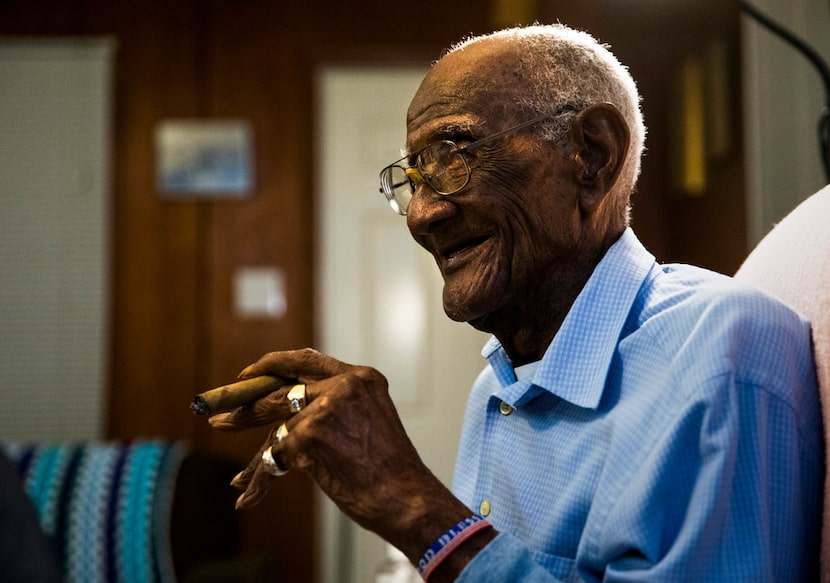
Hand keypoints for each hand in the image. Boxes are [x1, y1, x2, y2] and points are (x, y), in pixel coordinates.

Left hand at [209, 348, 475, 560]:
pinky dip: (261, 479)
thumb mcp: (369, 422)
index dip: (273, 365)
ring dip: (251, 449)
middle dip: (246, 404)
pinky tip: (251, 494)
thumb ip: (336, 408)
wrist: (405, 497)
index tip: (249, 373)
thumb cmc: (389, 471)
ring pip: (274, 425)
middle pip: (282, 388)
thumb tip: (286, 418)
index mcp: (361, 377)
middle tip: (220, 415)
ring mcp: (324, 408)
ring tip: (235, 469)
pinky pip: (273, 457)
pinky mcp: (308, 436)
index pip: (308, 359)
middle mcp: (343, 386)